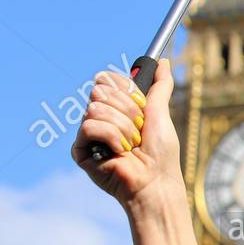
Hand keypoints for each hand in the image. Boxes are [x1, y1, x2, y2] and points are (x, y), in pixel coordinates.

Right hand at [70, 59, 183, 209]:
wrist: (156, 181)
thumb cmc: (162, 154)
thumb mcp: (162, 114)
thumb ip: (160, 87)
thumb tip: (164, 63)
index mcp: (116, 107)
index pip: (106, 79)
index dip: (126, 90)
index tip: (142, 106)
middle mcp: (99, 117)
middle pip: (100, 90)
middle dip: (128, 110)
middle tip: (139, 130)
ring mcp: (88, 133)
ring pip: (96, 108)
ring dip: (124, 128)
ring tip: (132, 145)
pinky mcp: (80, 149)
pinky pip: (90, 126)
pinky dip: (112, 137)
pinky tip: (119, 152)